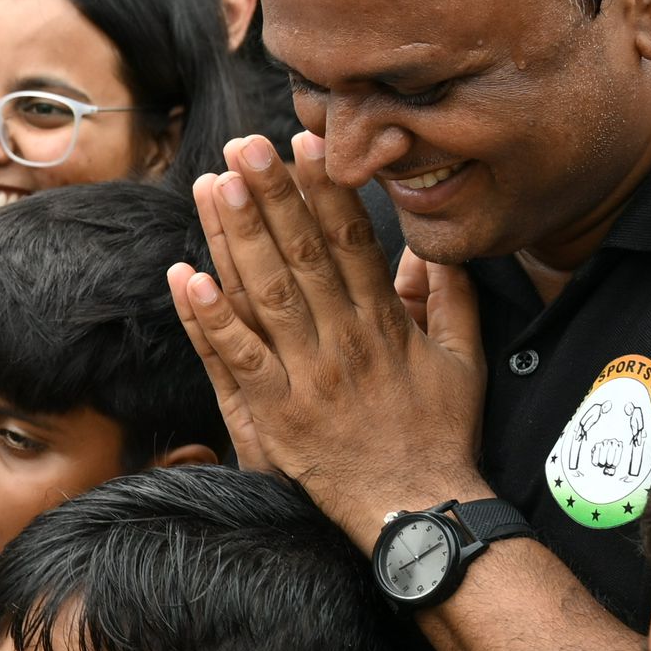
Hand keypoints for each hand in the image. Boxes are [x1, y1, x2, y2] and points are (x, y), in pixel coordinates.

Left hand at [167, 133, 491, 538]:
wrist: (418, 508)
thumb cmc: (440, 435)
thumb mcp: (464, 360)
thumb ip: (451, 298)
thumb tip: (437, 247)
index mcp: (386, 322)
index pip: (351, 240)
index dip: (326, 188)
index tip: (305, 141)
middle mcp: (344, 340)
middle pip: (302, 254)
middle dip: (271, 195)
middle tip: (244, 145)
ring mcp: (308, 376)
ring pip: (265, 294)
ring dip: (236, 238)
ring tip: (212, 185)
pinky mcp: (277, 414)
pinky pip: (237, 359)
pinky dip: (210, 319)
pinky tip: (186, 278)